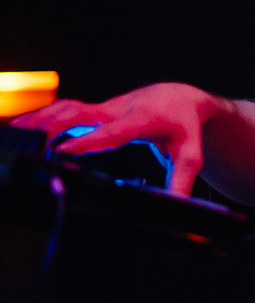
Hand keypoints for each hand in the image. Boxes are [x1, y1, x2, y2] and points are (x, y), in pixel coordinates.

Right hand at [12, 84, 254, 205]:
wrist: (180, 97)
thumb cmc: (185, 126)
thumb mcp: (190, 153)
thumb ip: (181, 179)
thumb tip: (175, 205)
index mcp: (141, 120)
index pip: (111, 131)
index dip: (86, 141)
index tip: (62, 152)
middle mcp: (118, 110)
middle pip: (80, 113)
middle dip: (53, 127)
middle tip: (30, 146)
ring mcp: (104, 108)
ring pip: (67, 108)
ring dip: (41, 120)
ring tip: (16, 137)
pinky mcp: (95, 110)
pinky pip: (65, 111)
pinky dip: (44, 118)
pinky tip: (24, 130)